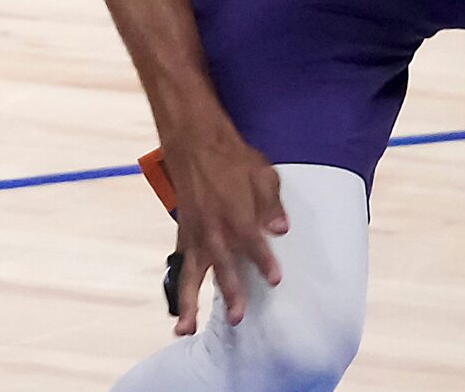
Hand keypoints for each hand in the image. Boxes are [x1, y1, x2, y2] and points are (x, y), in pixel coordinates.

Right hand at [160, 125, 285, 334]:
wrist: (192, 137)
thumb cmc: (231, 155)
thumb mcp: (262, 173)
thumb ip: (271, 203)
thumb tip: (281, 229)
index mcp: (234, 213)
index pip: (253, 244)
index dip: (264, 263)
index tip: (275, 280)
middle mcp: (213, 227)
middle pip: (222, 266)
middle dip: (231, 292)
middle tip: (237, 318)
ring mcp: (195, 231)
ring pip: (192, 272)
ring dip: (190, 301)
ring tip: (186, 328)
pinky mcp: (184, 230)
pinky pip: (182, 260)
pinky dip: (182, 281)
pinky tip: (183, 302)